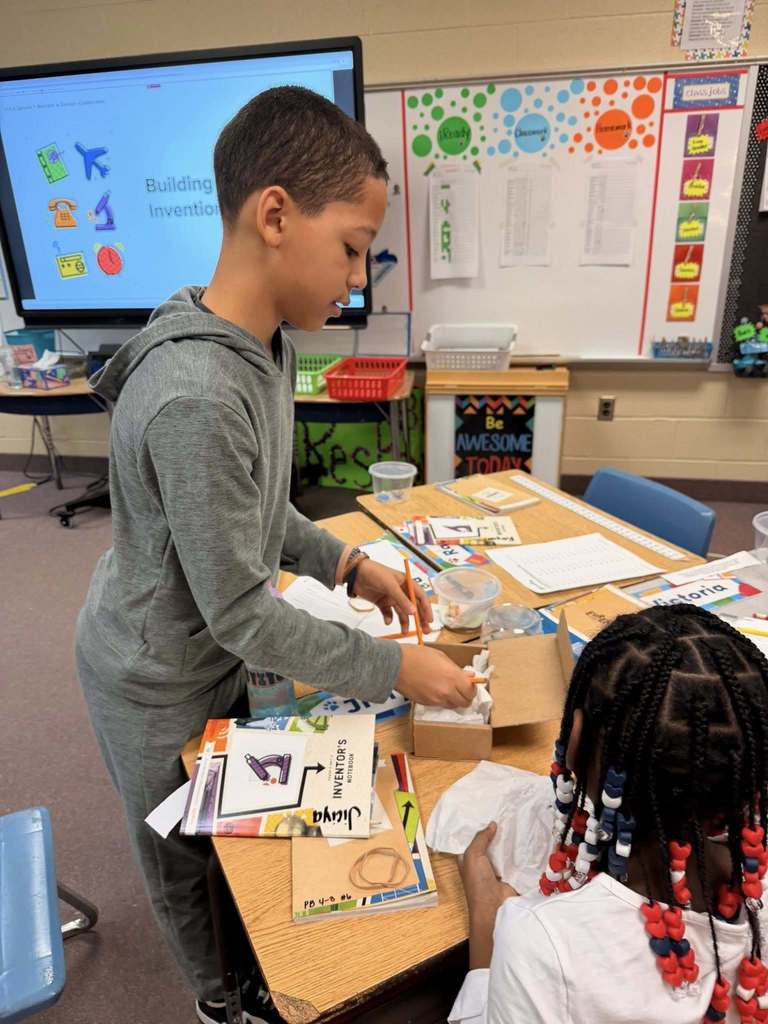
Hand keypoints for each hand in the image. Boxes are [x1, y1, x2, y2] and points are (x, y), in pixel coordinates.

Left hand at [352, 559, 433, 632]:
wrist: (355, 573)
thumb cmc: (374, 573)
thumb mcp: (390, 585)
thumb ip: (401, 599)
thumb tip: (414, 613)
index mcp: (406, 583)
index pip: (420, 597)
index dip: (426, 609)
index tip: (429, 621)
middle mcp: (401, 591)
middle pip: (413, 607)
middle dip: (419, 619)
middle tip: (424, 631)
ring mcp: (391, 597)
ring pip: (401, 612)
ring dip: (404, 622)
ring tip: (405, 632)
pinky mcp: (382, 603)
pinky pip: (388, 613)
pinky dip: (389, 618)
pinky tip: (387, 621)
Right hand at [396, 645, 474, 707]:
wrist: (395, 665)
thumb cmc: (415, 656)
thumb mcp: (440, 656)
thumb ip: (456, 669)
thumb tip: (469, 676)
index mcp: (452, 677)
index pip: (471, 691)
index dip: (472, 688)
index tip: (470, 684)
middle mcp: (446, 691)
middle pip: (465, 702)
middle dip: (465, 696)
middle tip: (462, 688)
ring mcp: (436, 699)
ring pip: (453, 705)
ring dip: (454, 699)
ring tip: (447, 688)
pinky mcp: (427, 704)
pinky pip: (440, 705)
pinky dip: (442, 700)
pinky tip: (436, 689)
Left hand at [459, 822, 516, 968]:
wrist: (495, 908)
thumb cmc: (477, 882)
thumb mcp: (473, 856)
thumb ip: (480, 838)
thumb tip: (492, 824)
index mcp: (468, 859)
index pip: (473, 839)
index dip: (479, 826)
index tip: (489, 810)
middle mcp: (482, 863)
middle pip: (490, 843)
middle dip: (497, 831)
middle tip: (508, 812)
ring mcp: (497, 869)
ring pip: (503, 850)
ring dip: (510, 840)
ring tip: (520, 820)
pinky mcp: (511, 874)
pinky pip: (515, 859)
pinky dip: (520, 851)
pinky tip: (528, 837)